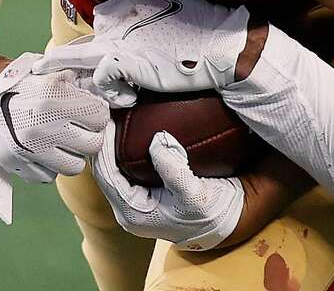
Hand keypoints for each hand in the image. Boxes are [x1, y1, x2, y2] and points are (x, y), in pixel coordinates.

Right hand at [0, 53, 107, 223]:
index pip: (99, 118)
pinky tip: (43, 150)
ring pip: (74, 167)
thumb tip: (108, 100)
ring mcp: (30, 150)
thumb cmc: (27, 83)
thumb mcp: (54, 75)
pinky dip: (49, 165)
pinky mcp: (20, 166)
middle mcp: (43, 128)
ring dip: (72, 155)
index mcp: (54, 100)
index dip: (97, 114)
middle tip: (81, 129)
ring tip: (63, 141)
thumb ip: (80, 87)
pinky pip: (49, 175)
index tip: (91, 112)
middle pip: (92, 146)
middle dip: (90, 137)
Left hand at [33, 0, 250, 106]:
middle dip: (66, 59)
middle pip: (83, 41)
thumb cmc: (209, 32)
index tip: (86, 55)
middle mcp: (122, 17)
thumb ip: (156, 18)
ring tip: (69, 88)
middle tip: (43, 69)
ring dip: (78, 77)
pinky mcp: (123, 60)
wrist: (223, 48)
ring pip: (80, 58)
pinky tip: (129, 98)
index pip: (102, 21)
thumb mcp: (179, 12)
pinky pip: (100, 79)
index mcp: (135, 2)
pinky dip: (112, 93)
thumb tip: (148, 33)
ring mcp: (120, 39)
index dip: (95, 42)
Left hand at [93, 124, 245, 250]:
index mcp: (133, 213)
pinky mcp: (144, 194)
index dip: (102, 146)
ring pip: (113, 169)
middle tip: (106, 112)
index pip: (105, 175)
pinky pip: (125, 168)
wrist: (230, 220)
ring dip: (112, 145)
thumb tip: (156, 140)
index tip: (106, 118)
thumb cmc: (213, 211)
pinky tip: (128, 130)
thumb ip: (173, 170)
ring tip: (114, 117)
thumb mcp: (195, 193)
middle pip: (103, 171)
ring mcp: (135, 203)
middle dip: (103, 142)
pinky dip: (123, 149)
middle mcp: (128, 210)